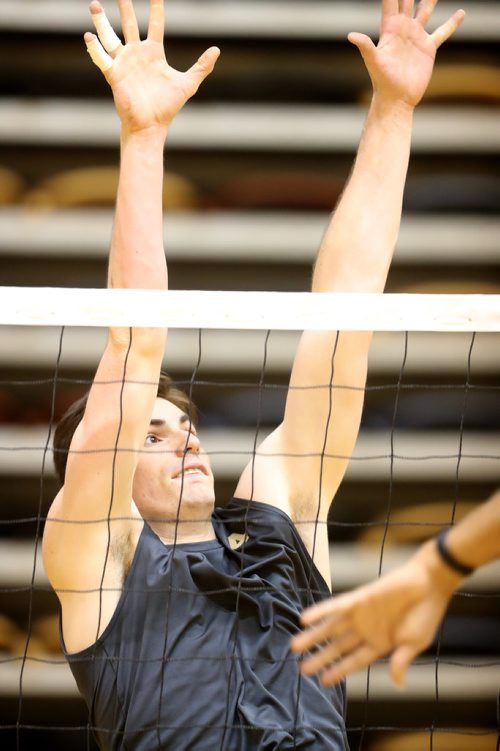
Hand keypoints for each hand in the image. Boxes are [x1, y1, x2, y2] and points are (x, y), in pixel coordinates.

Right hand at [84, 0, 219, 132]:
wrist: (151, 125)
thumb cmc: (168, 107)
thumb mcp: (188, 84)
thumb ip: (201, 66)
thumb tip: (216, 50)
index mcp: (154, 53)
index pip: (155, 24)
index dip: (156, 8)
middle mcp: (137, 54)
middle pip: (130, 24)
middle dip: (126, 7)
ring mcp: (124, 63)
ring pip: (110, 36)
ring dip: (102, 21)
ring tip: (94, 4)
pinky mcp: (114, 74)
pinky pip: (102, 58)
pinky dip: (95, 48)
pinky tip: (88, 36)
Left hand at [290, 544, 457, 687]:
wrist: (430, 583)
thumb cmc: (426, 613)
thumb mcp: (415, 643)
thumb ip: (401, 661)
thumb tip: (398, 684)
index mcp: (381, 644)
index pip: (354, 661)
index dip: (339, 670)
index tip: (323, 681)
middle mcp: (366, 629)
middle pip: (337, 647)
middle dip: (320, 657)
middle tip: (301, 669)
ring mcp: (361, 614)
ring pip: (331, 628)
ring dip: (313, 636)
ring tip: (294, 646)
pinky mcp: (359, 598)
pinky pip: (335, 606)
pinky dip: (319, 612)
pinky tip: (304, 619)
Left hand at [349, 0, 464, 107]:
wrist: (397, 99)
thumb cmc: (383, 82)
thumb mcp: (374, 62)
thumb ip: (366, 47)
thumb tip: (351, 35)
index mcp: (390, 29)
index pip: (390, 2)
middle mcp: (403, 29)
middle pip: (407, 1)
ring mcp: (416, 37)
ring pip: (424, 11)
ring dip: (429, 0)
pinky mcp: (428, 48)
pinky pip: (442, 32)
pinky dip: (451, 23)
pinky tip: (460, 13)